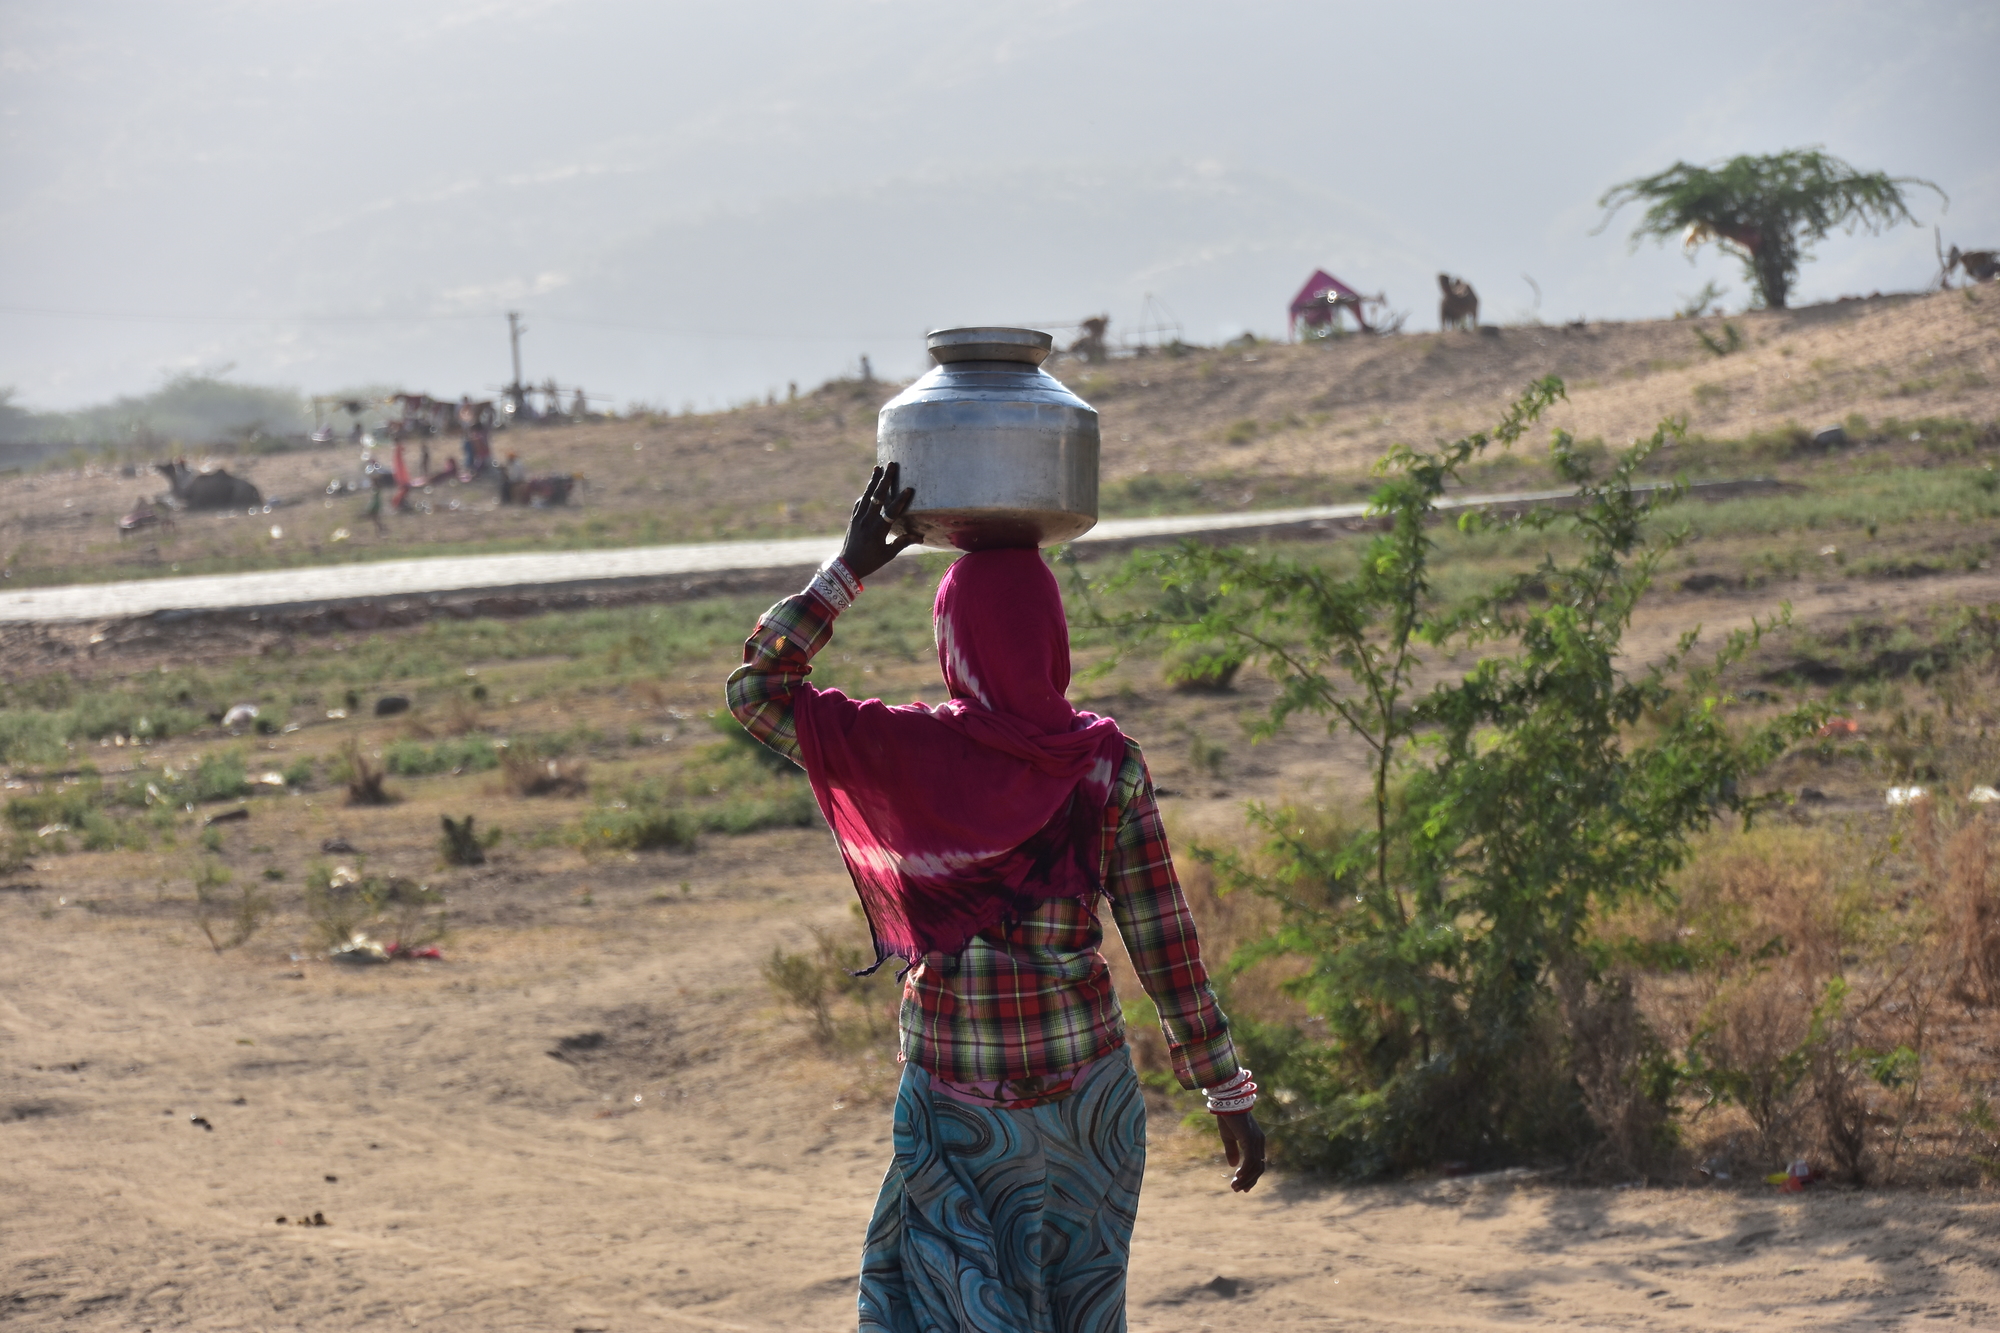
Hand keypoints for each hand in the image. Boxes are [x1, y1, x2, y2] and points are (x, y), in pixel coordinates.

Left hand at [838, 462, 918, 580]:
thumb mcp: (888, 554)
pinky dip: (865, 495)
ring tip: (877, 467)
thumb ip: (903, 542)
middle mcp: (866, 522)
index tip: (909, 488)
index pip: (891, 512)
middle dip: (885, 480)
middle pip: (877, 497)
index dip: (900, 500)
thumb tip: (921, 536)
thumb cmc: (871, 561)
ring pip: (866, 496)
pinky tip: (869, 488)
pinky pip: (859, 503)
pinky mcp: (853, 519)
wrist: (847, 566)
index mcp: (877, 531)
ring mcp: (858, 519)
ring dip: (873, 481)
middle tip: (891, 465)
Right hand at [1218, 1110, 1265, 1191]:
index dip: (1252, 1177)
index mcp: (1256, 1141)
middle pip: (1259, 1168)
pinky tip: (1237, 1176)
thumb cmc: (1228, 1117)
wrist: (1227, 1102)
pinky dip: (1245, 1170)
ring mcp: (1256, 1141)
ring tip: (1234, 1186)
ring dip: (1245, 1179)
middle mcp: (1259, 1142)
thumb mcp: (1229, 1137)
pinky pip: (1250, 1160)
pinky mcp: (1250, 1139)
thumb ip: (1232, 1151)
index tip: (1243, 1187)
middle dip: (1249, 1181)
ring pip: (1255, 1166)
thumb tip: (1233, 1165)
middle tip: (1237, 1189)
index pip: (1258, 1164)